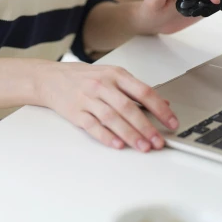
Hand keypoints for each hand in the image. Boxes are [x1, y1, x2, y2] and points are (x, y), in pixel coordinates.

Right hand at [36, 62, 178, 151]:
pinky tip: (118, 144)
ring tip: (143, 147)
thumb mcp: (111, 76)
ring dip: (130, 134)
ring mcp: (87, 98)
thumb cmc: (83, 78)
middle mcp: (102, 85)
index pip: (143, 91)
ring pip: (112, 118)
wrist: (50, 78)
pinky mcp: (76, 112)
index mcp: (115, 75)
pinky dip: (106, 136)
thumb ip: (135, 90)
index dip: (160, 109)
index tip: (172, 122)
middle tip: (158, 141)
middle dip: (146, 127)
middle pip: (128, 107)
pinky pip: (93, 126)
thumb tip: (163, 103)